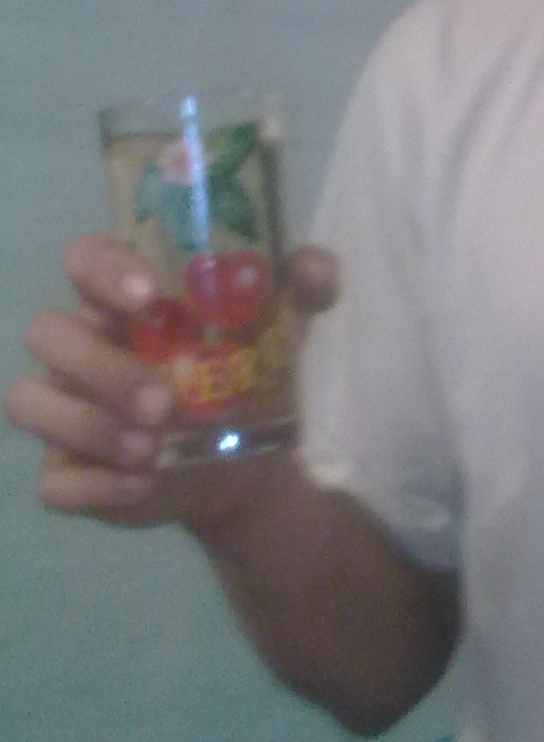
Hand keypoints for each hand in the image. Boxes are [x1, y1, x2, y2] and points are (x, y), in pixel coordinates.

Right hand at [4, 234, 337, 531]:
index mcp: (120, 298)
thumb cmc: (249, 368)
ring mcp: (64, 408)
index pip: (83, 258)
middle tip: (164, 400)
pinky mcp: (66, 472)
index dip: (103, 270)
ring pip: (29, 401)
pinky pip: (52, 480)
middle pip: (47, 333)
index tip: (149, 295)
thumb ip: (304, 285)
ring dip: (89, 424)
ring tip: (155, 446)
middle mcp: (80, 346)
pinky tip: (146, 482)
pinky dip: (95, 483)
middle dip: (101, 365)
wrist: (252, 455)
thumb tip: (315, 272)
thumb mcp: (284, 323)